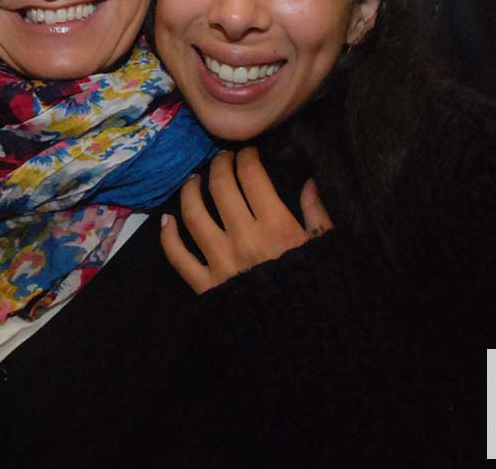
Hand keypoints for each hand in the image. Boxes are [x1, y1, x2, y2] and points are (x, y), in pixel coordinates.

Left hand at [160, 147, 332, 293]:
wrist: (305, 341)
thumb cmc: (319, 290)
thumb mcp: (328, 249)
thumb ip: (318, 212)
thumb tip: (310, 181)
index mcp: (277, 226)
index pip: (252, 176)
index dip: (247, 157)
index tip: (247, 153)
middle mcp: (243, 238)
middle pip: (221, 188)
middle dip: (219, 165)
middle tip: (221, 159)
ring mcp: (220, 261)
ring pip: (193, 214)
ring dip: (190, 191)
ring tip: (194, 180)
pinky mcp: (205, 285)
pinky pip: (178, 256)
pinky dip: (168, 235)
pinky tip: (167, 220)